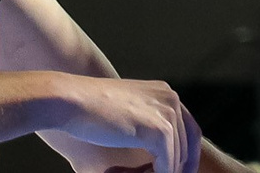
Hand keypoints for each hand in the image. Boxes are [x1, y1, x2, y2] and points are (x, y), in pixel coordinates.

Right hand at [51, 74, 201, 172]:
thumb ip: (142, 122)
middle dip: (179, 166)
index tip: (179, 171)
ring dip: (163, 172)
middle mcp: (172, 99)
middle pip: (189, 143)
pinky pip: (166, 164)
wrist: (70, 101)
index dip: (186, 154)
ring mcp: (167, 113)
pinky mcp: (157, 130)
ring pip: (177, 157)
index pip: (189, 129)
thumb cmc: (88, 110)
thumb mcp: (125, 111)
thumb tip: (154, 145)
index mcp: (166, 94)